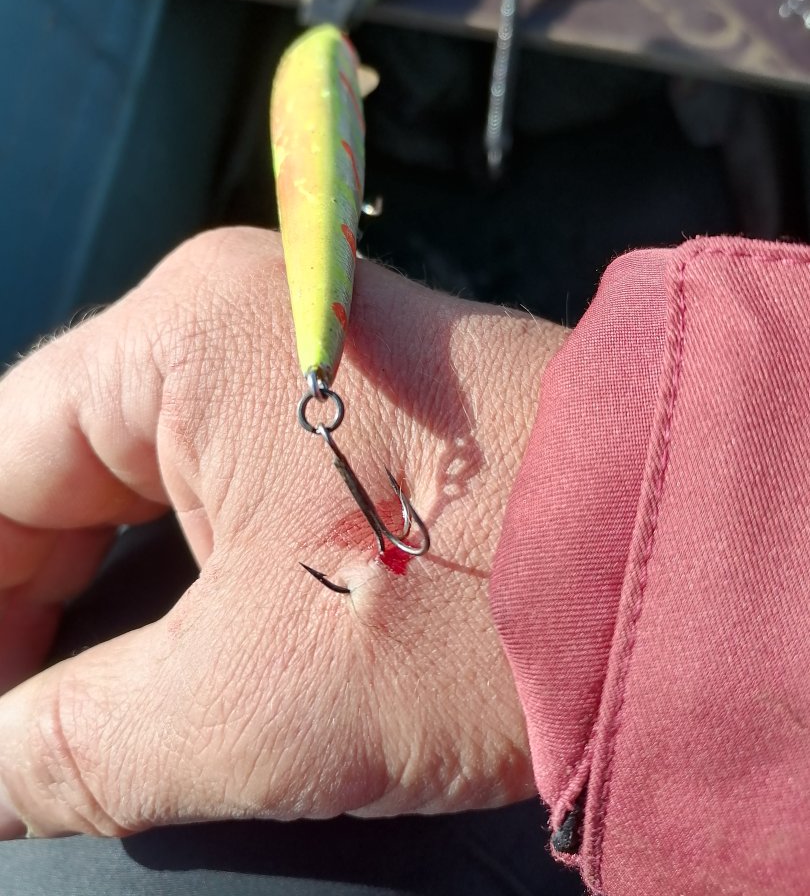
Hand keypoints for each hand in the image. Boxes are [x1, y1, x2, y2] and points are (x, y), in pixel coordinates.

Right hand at [0, 227, 564, 838]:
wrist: (675, 558)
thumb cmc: (477, 601)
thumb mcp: (240, 702)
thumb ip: (64, 746)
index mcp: (183, 333)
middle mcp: (240, 319)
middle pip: (63, 468)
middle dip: (29, 600)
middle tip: (22, 727)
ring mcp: (303, 357)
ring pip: (143, 484)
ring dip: (100, 596)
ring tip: (73, 706)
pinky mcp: (354, 409)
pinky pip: (219, 486)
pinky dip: (177, 573)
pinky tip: (159, 654)